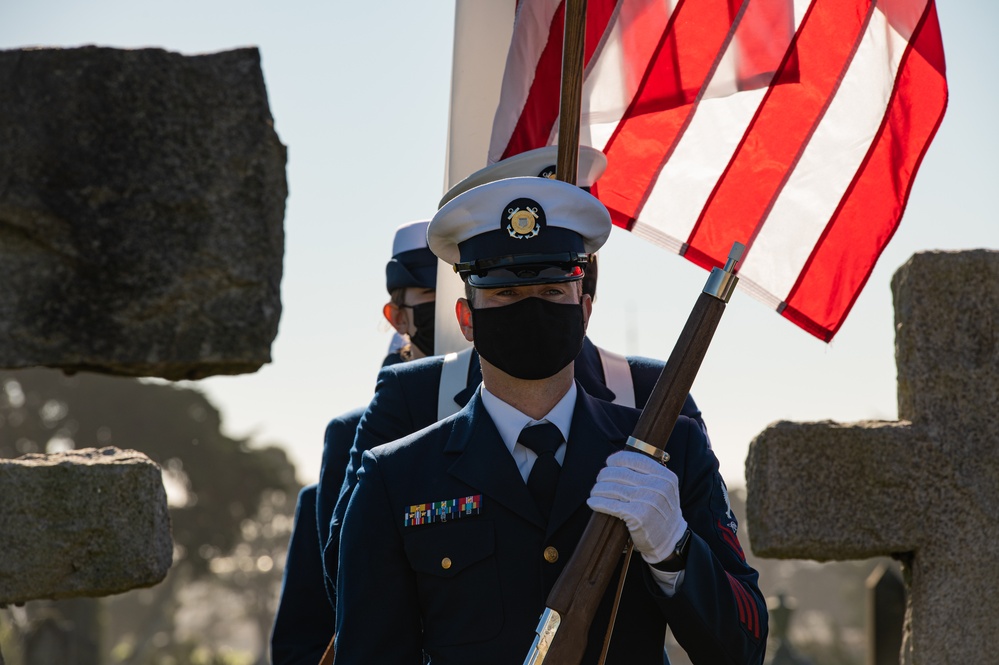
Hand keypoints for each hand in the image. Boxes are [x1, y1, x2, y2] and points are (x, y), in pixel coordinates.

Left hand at [587, 450, 687, 564]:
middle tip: (599, 481)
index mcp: (665, 476)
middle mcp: (658, 486)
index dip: (617, 460)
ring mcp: (648, 501)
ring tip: (595, 492)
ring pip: (613, 488)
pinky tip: (592, 502)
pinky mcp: (638, 516)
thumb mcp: (663, 489)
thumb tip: (616, 463)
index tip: (609, 463)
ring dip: (598, 489)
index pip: (635, 459)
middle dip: (604, 476)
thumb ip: (648, 475)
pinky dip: (598, 502)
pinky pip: (611, 505)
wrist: (670, 540)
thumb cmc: (661, 512)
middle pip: (620, 473)